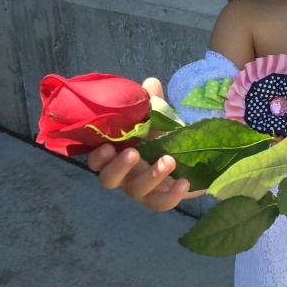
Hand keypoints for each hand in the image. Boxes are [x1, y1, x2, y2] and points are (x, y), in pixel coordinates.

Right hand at [86, 77, 203, 210]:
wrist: (189, 154)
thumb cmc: (162, 136)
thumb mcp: (157, 118)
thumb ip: (151, 102)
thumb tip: (150, 82)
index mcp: (117, 154)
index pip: (97, 161)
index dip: (97, 156)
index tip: (107, 146)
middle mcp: (124, 175)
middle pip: (108, 180)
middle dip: (118, 168)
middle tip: (134, 153)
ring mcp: (141, 189)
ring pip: (137, 191)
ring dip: (151, 176)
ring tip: (169, 160)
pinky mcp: (161, 198)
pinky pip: (161, 204)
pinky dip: (171, 196)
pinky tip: (184, 182)